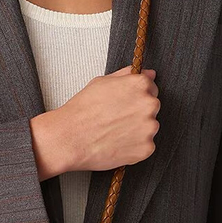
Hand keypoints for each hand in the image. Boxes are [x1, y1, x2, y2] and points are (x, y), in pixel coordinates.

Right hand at [29, 67, 159, 179]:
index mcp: (140, 85)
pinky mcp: (145, 149)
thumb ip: (127, 75)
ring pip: (148, 128)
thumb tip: (148, 73)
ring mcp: (148, 128)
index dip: (135, 97)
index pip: (151, 88)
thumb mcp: (102, 82)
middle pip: (151, 108)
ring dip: (136, 131)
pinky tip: (116, 144)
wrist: (69, 139)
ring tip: (114, 133)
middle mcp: (149, 105)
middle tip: (116, 121)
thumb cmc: (82, 111)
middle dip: (137, 114)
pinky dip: (133, 148)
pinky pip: (145, 147)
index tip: (125, 105)